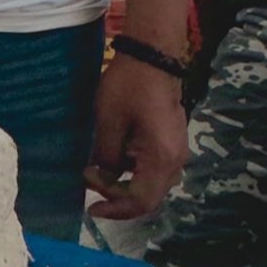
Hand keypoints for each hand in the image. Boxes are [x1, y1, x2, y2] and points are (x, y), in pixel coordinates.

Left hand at [84, 56, 188, 221]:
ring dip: (123, 184)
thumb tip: (103, 177)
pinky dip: (132, 172)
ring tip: (96, 170)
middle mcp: (176, 160)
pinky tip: (112, 159)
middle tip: (89, 178)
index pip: (141, 200)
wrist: (153, 57)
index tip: (90, 207)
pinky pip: (153, 169)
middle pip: (148, 196)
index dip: (115, 210)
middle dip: (116, 196)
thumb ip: (106, 157)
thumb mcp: (108, 122)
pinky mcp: (171, 143)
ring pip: (151, 184)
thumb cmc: (129, 86)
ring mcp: (177, 152)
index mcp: (161, 158)